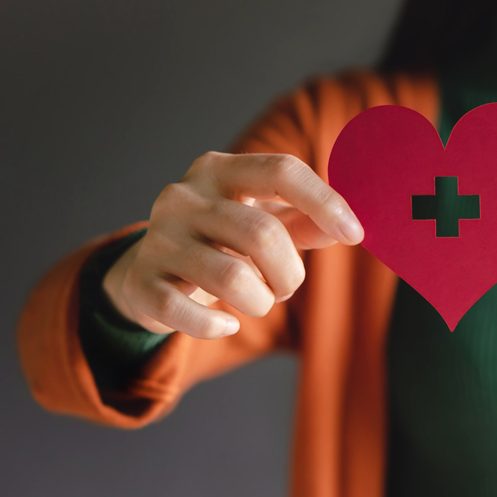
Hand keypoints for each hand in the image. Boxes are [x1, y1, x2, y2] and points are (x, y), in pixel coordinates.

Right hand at [103, 152, 363, 338]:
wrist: (146, 274)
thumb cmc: (218, 243)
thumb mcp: (261, 221)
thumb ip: (304, 222)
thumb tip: (350, 227)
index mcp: (219, 170)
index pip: (281, 171)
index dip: (325, 202)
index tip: (355, 234)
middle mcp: (184, 197)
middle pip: (262, 233)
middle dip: (289, 272)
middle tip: (286, 286)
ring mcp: (159, 239)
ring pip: (232, 277)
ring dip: (261, 301)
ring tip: (258, 301)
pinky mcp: (141, 282)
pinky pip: (188, 313)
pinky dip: (217, 326)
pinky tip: (226, 325)